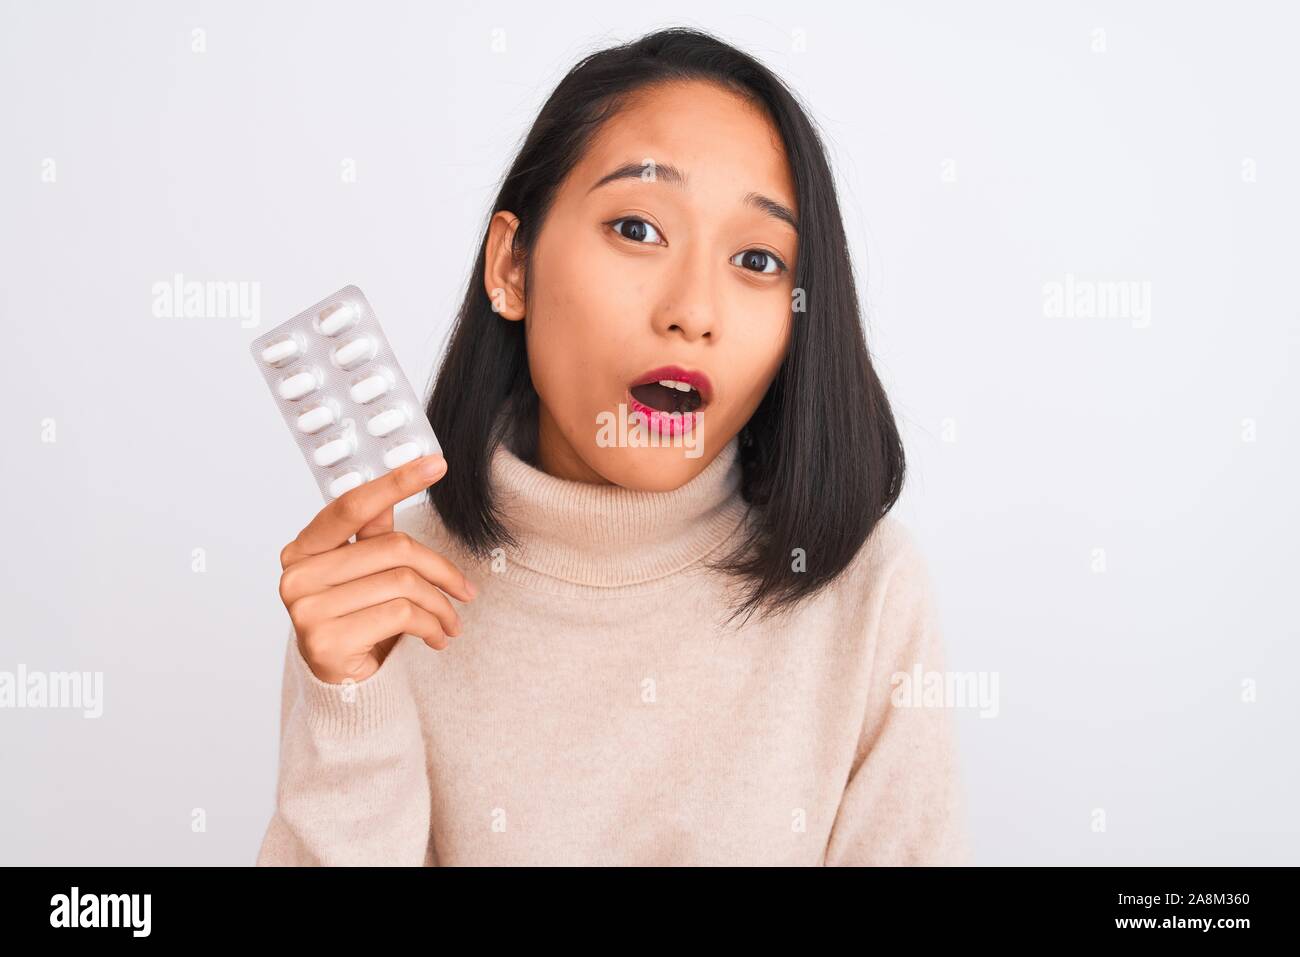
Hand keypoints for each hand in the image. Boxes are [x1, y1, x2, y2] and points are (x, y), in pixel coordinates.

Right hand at [277, 453, 474, 683]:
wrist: (344, 688)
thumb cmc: (358, 622)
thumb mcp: (365, 574)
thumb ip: (377, 534)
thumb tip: (415, 474)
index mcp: (303, 549)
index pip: (354, 506)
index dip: (397, 482)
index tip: (437, 463)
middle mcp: (296, 575)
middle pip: (393, 548)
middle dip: (441, 571)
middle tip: (466, 592)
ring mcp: (306, 609)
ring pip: (402, 583)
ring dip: (441, 605)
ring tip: (452, 622)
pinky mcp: (326, 641)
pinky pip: (400, 615)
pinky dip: (431, 625)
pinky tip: (437, 638)